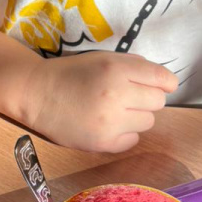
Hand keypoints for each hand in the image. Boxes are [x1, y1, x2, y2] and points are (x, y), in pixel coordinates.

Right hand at [25, 51, 178, 152]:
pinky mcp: (103, 143)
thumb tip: (162, 79)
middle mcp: (117, 95)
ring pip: (148, 122)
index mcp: (117, 69)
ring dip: (136, 116)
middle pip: (158, 101)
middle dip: (147, 98)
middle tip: (128, 97)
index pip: (162, 78)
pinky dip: (125, 133)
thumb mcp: (102, 58)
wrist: (36, 95)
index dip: (166, 82)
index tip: (162, 85)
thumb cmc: (71, 73)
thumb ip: (133, 65)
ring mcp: (111, 122)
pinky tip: (108, 125)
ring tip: (114, 111)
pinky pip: (133, 140)